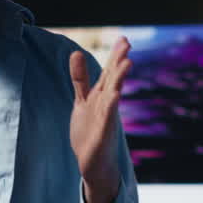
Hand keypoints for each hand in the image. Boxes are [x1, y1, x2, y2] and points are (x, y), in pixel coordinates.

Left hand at [70, 38, 131, 202]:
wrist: (95, 164)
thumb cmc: (90, 132)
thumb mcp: (82, 101)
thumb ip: (80, 79)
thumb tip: (76, 53)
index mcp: (101, 96)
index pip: (109, 73)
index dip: (115, 56)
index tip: (123, 38)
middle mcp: (106, 105)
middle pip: (113, 80)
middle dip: (119, 62)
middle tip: (126, 43)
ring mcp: (106, 119)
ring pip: (113, 96)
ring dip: (119, 80)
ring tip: (126, 63)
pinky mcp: (102, 135)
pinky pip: (107, 119)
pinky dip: (111, 107)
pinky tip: (115, 95)